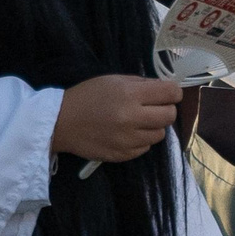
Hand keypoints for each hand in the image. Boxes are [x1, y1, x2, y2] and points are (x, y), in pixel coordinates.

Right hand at [54, 73, 181, 165]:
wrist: (61, 122)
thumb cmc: (87, 96)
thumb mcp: (114, 80)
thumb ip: (141, 84)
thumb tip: (166, 89)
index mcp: (130, 95)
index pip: (170, 93)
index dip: (174, 92)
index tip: (169, 93)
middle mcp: (132, 118)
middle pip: (169, 115)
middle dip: (166, 109)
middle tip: (154, 107)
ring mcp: (128, 139)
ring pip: (160, 134)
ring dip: (154, 126)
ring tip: (138, 121)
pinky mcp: (122, 155)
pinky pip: (145, 148)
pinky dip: (141, 140)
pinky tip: (128, 133)